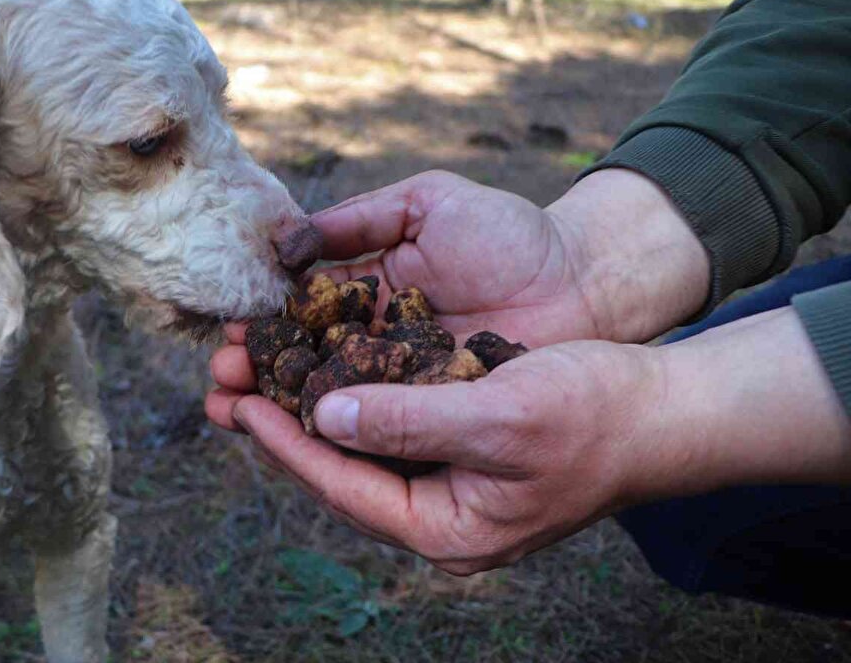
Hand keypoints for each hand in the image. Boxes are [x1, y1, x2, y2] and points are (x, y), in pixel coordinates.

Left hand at [208, 307, 850, 574]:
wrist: (663, 409)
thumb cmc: (593, 413)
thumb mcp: (499, 413)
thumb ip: (411, 420)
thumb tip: (325, 415)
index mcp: (446, 527)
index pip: (343, 484)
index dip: (285, 442)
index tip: (236, 402)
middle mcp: (438, 512)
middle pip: (339, 468)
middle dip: (283, 422)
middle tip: (225, 382)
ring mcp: (449, 484)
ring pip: (359, 444)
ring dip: (309, 403)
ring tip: (255, 367)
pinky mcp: (460, 448)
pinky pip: (389, 424)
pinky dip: (351, 392)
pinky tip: (320, 359)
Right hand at [209, 167, 707, 416]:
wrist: (585, 277)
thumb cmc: (509, 233)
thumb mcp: (430, 203)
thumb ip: (362, 219)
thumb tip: (287, 241)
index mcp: (369, 289)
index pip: (300, 312)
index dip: (262, 325)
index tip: (228, 335)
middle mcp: (377, 341)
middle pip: (301, 362)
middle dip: (255, 373)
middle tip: (218, 382)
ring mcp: (405, 382)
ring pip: (329, 401)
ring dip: (278, 409)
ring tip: (231, 414)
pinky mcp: (435, 416)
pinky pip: (379, 429)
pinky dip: (335, 436)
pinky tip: (298, 439)